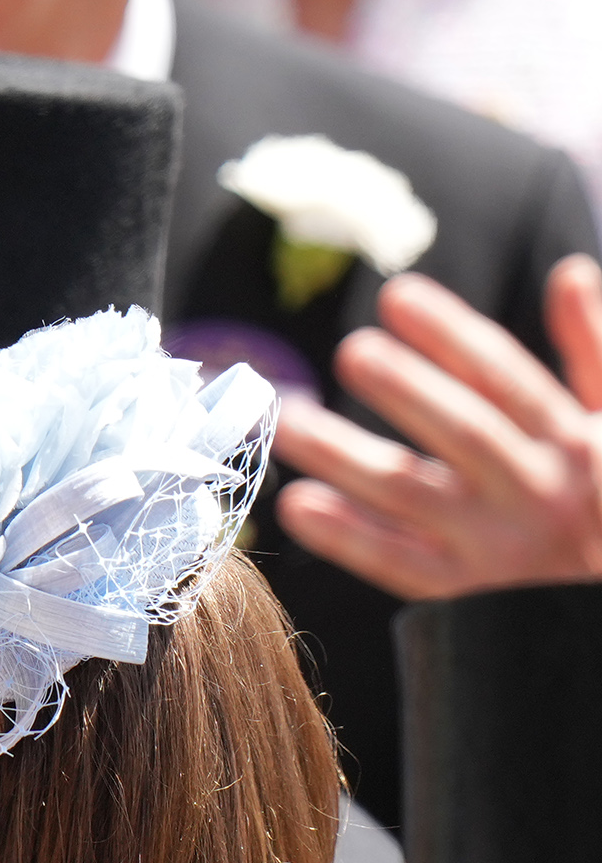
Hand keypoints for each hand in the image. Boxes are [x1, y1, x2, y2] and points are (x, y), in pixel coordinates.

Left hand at [273, 258, 601, 599]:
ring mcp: (492, 544)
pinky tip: (297, 504)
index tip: (399, 295)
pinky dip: (346, 535)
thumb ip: (595, 348)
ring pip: (412, 493)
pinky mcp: (460, 590)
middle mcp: (532, 489)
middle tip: (352, 350)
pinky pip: (395, 561)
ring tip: (290, 419)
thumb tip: (569, 272)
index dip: (452, 335)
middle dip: (408, 389)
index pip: (505, 377)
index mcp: (572, 441)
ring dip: (348, 456)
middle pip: (461, 431)